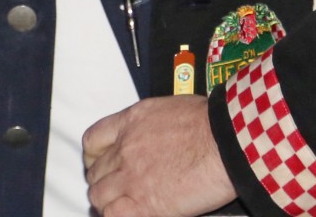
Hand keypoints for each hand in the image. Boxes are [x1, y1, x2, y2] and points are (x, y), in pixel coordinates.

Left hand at [84, 96, 235, 216]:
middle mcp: (125, 149)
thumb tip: (150, 137)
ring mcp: (131, 177)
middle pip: (95, 171)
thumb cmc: (208, 124)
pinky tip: (127, 213)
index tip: (98, 162)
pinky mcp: (144, 204)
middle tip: (113, 187)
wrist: (222, 142)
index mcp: (131, 122)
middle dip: (102, 180)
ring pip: (98, 195)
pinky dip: (115, 215)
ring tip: (118, 204)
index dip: (93, 156)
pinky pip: (113, 215)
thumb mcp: (168, 110)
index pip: (93, 140)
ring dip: (106, 201)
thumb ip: (149, 126)